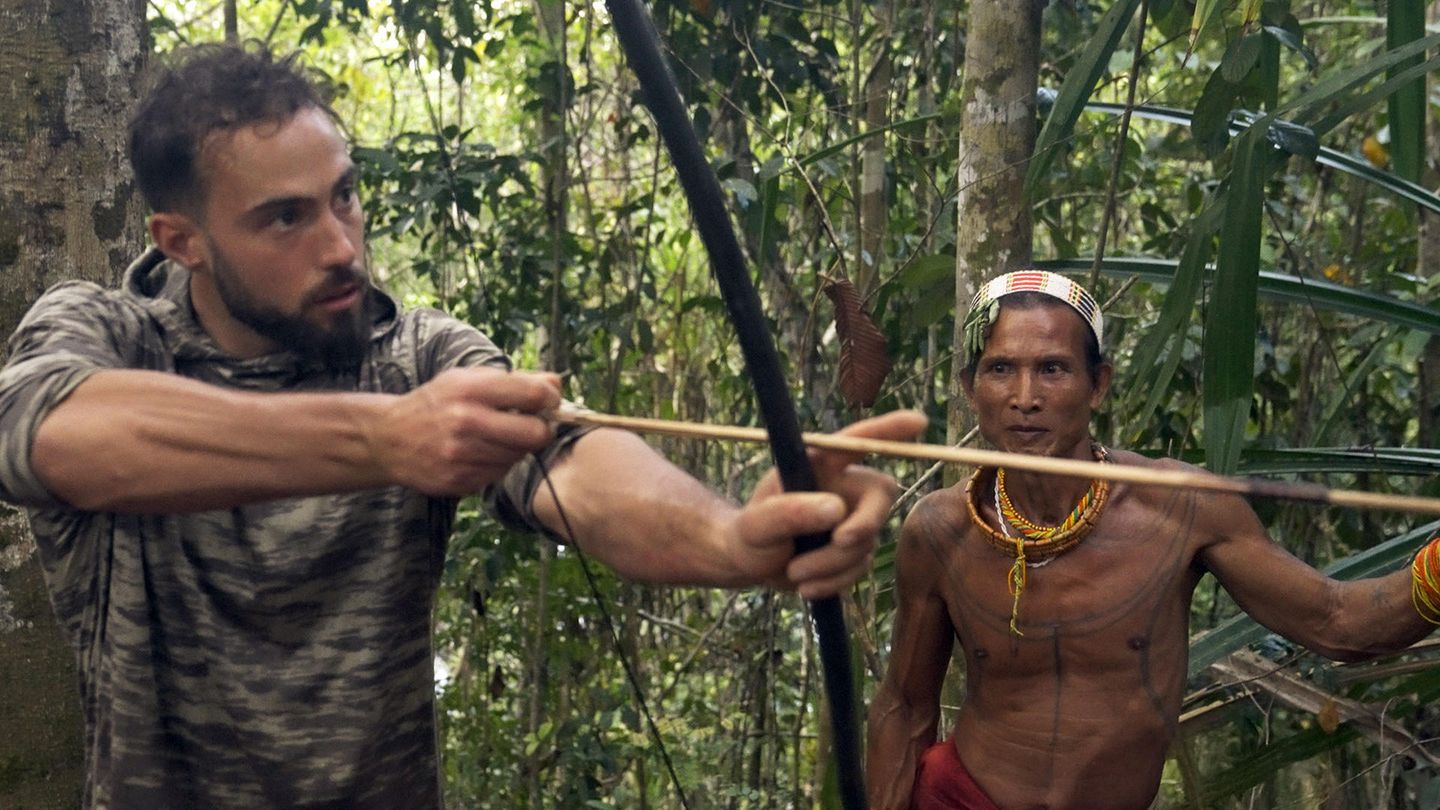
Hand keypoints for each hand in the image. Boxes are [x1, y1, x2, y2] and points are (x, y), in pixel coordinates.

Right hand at [370, 367, 561, 494]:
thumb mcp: (467, 379)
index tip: (547, 402)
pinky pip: (499, 474)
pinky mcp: (459, 481)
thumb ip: (513, 380)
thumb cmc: (435, 403)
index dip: (550, 399)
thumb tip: (556, 383)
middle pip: (535, 434)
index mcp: (471, 389)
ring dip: (517, 448)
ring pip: (519, 456)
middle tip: (532, 425)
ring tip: (498, 437)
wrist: (388, 438)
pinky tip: (481, 453)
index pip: (534, 395)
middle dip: (541, 430)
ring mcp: (462, 455)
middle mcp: (467, 422)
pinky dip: (498, 464)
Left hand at [725, 410, 927, 598]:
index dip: (889, 430)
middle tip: (840, 541)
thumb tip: (836, 510)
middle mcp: (843, 487)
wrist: (750, 564)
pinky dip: (833, 581)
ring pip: (865, 540)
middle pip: (882, 493)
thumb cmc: (748, 534)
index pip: (856, 441)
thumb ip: (789, 513)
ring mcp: (853, 519)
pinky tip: (806, 587)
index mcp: (819, 465)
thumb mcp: (756, 524)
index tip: (919, 422)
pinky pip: (859, 568)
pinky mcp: (854, 551)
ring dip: (831, 563)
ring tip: (794, 572)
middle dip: (866, 521)